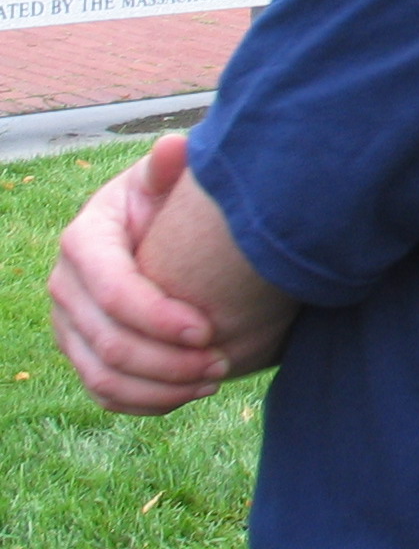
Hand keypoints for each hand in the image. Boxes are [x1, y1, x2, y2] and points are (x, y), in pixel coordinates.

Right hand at [49, 136, 226, 413]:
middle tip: (222, 362)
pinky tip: (194, 392)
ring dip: (161, 386)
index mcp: (85, 239)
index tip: (209, 328)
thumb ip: (171, 169)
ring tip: (215, 377)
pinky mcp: (83, 353)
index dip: (158, 317)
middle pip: (106, 342)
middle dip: (167, 360)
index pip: (113, 291)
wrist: (165, 230)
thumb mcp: (171, 180)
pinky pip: (106, 394)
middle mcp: (66, 286)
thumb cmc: (174, 200)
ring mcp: (70, 325)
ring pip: (102, 376)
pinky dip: (149, 401)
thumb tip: (174, 147)